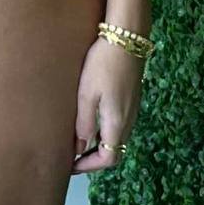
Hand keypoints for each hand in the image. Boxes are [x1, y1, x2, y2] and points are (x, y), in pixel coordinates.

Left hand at [70, 35, 144, 172]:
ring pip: (117, 138)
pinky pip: (120, 124)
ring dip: (100, 145)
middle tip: (72, 156)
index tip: (70, 166)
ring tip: (78, 140)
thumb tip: (79, 148)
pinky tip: (91, 120)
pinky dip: (105, 131)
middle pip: (115, 152)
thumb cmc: (103, 64)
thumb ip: (84, 123)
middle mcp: (129, 121)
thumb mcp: (87, 93)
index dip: (89, 166)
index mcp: (117, 123)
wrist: (128, 38)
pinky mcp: (132, 98)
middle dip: (94, 158)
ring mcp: (133, 109)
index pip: (108, 159)